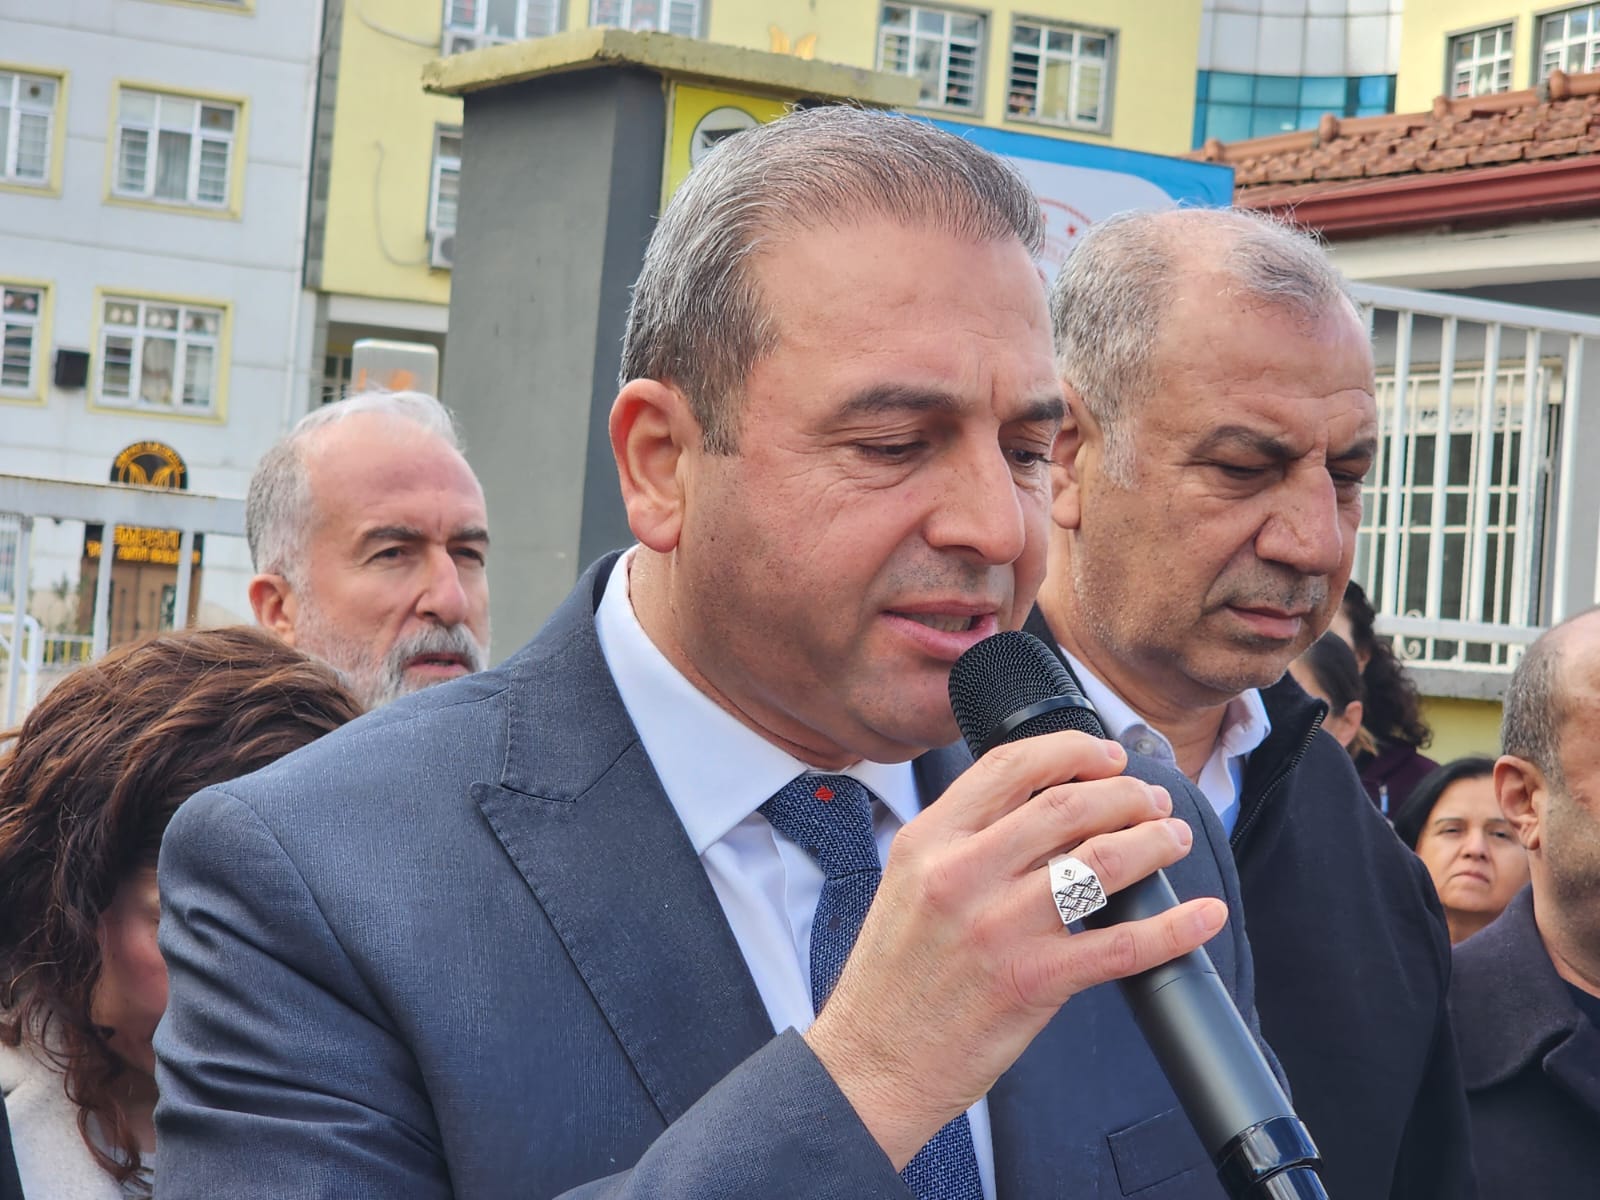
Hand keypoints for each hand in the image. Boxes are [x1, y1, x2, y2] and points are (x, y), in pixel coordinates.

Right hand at [803, 731, 1226, 1167]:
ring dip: (1154, 842)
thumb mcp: (908, 882)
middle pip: (1068, 805)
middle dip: (1127, 795)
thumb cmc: (893, 977)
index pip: (1010, 766)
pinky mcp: (1032, 981)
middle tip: (1153, 802)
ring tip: (1174, 839)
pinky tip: (1201, 915)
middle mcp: (961, 873)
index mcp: (929, 840)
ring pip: (1102, 862)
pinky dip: (1175, 927)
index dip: (1072, 750)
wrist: (873, 1062)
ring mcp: (999, 926)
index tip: (1107, 755)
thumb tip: (1041, 810)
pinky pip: (1122, 946)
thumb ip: (963, 840)